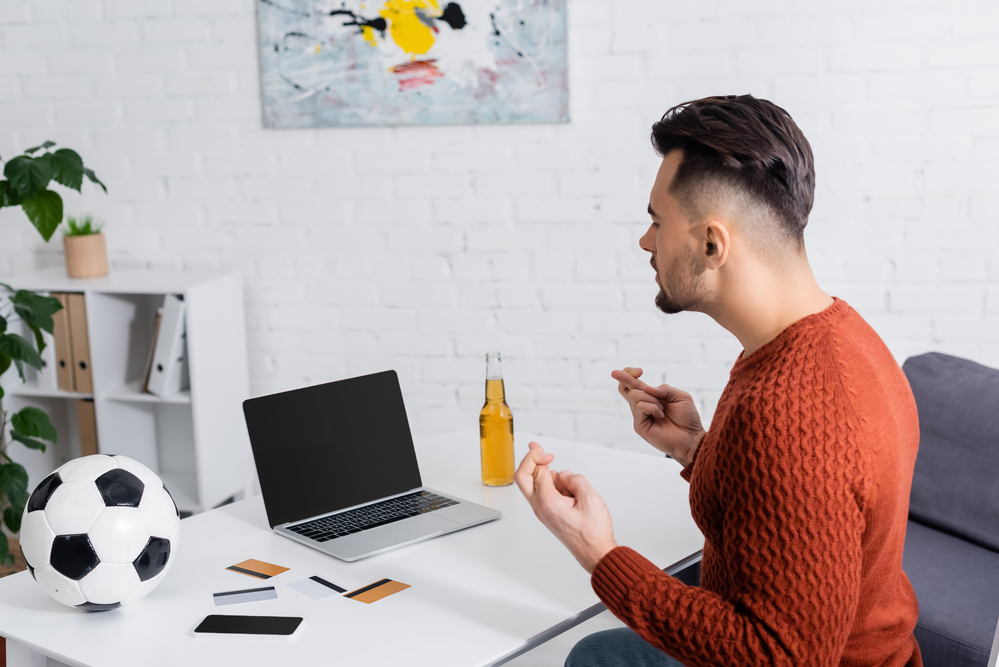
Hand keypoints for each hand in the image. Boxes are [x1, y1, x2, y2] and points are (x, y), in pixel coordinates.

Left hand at [514, 441, 616, 573]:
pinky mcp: (548, 513)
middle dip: (530, 461)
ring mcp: (543, 511)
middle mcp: (540, 507)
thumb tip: (564, 474)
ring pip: (537, 484)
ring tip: (574, 491)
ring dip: (551, 477)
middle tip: (536, 448)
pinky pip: (546, 493)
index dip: (541, 457)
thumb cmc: (593, 532)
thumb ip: (575, 480)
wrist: (595, 553)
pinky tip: (572, 496)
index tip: (548, 453)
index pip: (536, 471)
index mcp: (547, 502)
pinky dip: (556, 487)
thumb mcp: (590, 499)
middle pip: (523, 478)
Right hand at [611, 367, 704, 465]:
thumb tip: (647, 389)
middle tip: (621, 372)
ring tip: (663, 410)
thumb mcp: (680, 396)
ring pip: (635, 395)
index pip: (632, 385)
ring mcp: (639, 417)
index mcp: (650, 398)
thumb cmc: (687, 418)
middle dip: (625, 377)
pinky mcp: (639, 426)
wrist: (692, 438)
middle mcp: (642, 407)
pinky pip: (641, 407)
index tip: (639, 371)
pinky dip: (653, 408)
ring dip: (652, 399)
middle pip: (624, 388)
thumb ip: (664, 389)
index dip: (630, 375)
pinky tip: (661, 416)